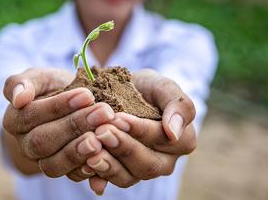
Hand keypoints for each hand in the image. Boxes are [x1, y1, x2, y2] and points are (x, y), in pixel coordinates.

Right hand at [2, 68, 114, 176]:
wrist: (72, 104)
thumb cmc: (53, 87)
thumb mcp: (39, 77)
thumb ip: (22, 82)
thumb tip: (18, 98)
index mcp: (14, 120)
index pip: (31, 115)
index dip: (58, 106)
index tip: (86, 95)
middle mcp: (25, 145)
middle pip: (42, 142)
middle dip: (75, 126)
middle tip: (103, 112)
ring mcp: (43, 161)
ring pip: (54, 164)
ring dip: (80, 151)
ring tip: (103, 136)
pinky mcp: (64, 171)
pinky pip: (72, 176)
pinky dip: (88, 169)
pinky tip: (104, 156)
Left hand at [66, 69, 196, 194]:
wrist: (120, 93)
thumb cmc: (146, 88)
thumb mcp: (162, 86)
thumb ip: (178, 104)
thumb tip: (174, 132)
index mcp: (182, 140)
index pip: (164, 140)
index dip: (141, 130)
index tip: (119, 118)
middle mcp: (164, 161)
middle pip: (147, 164)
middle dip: (123, 147)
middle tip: (101, 131)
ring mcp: (141, 171)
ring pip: (129, 177)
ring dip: (109, 164)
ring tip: (92, 148)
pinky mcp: (121, 175)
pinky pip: (111, 181)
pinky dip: (98, 175)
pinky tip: (85, 163)